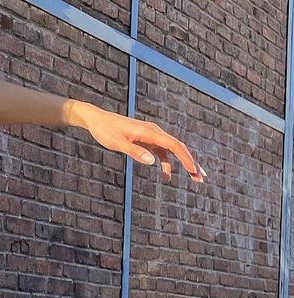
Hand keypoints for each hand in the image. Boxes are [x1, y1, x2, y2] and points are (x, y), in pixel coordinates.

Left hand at [75, 105, 207, 183]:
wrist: (97, 120)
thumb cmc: (104, 130)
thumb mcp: (116, 143)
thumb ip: (134, 151)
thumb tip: (152, 161)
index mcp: (149, 132)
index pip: (173, 145)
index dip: (185, 158)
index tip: (193, 170)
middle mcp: (154, 132)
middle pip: (178, 147)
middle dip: (191, 162)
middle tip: (201, 178)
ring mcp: (151, 136)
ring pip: (172, 150)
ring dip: (183, 163)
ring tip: (194, 178)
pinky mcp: (146, 140)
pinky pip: (162, 152)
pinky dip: (167, 164)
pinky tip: (167, 176)